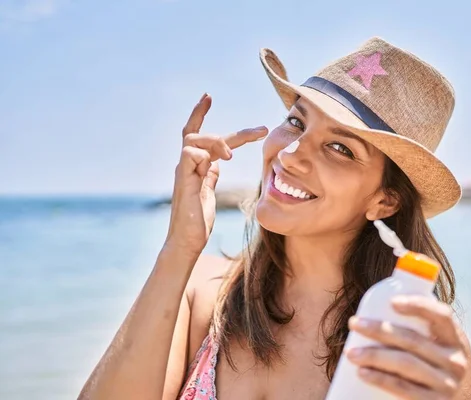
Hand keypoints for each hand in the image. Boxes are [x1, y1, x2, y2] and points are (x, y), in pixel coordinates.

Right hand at [165, 93, 267, 254]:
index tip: (207, 96)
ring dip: (216, 140)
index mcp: (196, 166)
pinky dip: (205, 152)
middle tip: (251, 126)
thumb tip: (215, 164)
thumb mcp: (209, 193)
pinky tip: (218, 162)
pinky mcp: (183, 181)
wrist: (187, 243)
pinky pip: (189, 153)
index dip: (199, 114)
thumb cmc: (198, 221)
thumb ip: (210, 176)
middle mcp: (187, 165)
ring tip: (230, 154)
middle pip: (195, 131)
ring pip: (193, 139)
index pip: (196, 134)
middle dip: (207, 116)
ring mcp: (183, 172)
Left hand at [346, 296, 468, 398]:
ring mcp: (446, 384)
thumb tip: (383, 310)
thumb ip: (425, 334)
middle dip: (380, 329)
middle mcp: (455, 361)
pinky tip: (363, 372)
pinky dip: (380, 378)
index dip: (418, 305)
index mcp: (456, 340)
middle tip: (354, 323)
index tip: (392, 301)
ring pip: (405, 363)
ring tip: (351, 353)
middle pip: (413, 340)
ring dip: (374, 356)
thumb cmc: (443, 373)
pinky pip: (403, 388)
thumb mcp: (445, 351)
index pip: (441, 315)